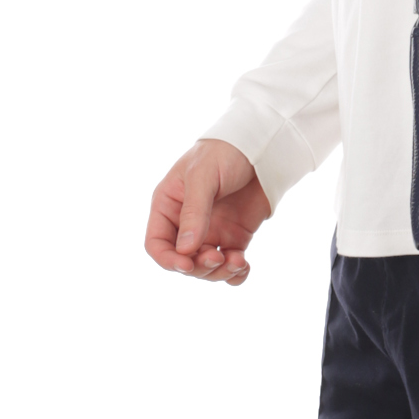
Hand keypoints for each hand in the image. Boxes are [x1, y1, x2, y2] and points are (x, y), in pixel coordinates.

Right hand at [145, 139, 269, 284]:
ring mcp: (211, 231)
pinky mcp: (235, 236)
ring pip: (206, 267)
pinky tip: (244, 268)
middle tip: (218, 258)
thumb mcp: (203, 177)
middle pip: (182, 261)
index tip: (187, 264)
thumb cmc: (224, 152)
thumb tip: (185, 250)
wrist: (261, 146)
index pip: (156, 244)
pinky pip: (230, 263)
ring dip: (219, 273)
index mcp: (168, 206)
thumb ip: (194, 212)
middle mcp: (186, 223)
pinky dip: (236, 273)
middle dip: (198, 267)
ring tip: (238, 262)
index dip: (168, 259)